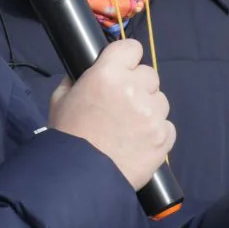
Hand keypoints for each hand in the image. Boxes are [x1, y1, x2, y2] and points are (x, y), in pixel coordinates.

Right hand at [48, 40, 176, 188]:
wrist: (79, 180)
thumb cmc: (67, 137)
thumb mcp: (61, 101)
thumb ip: (76, 81)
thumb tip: (87, 74)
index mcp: (107, 74)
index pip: (131, 48)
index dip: (126, 58)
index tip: (122, 69)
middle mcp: (134, 89)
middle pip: (149, 74)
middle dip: (138, 86)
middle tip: (123, 105)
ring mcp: (152, 114)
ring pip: (160, 100)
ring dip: (149, 109)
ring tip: (130, 128)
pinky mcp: (164, 137)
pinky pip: (167, 126)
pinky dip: (156, 133)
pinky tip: (138, 143)